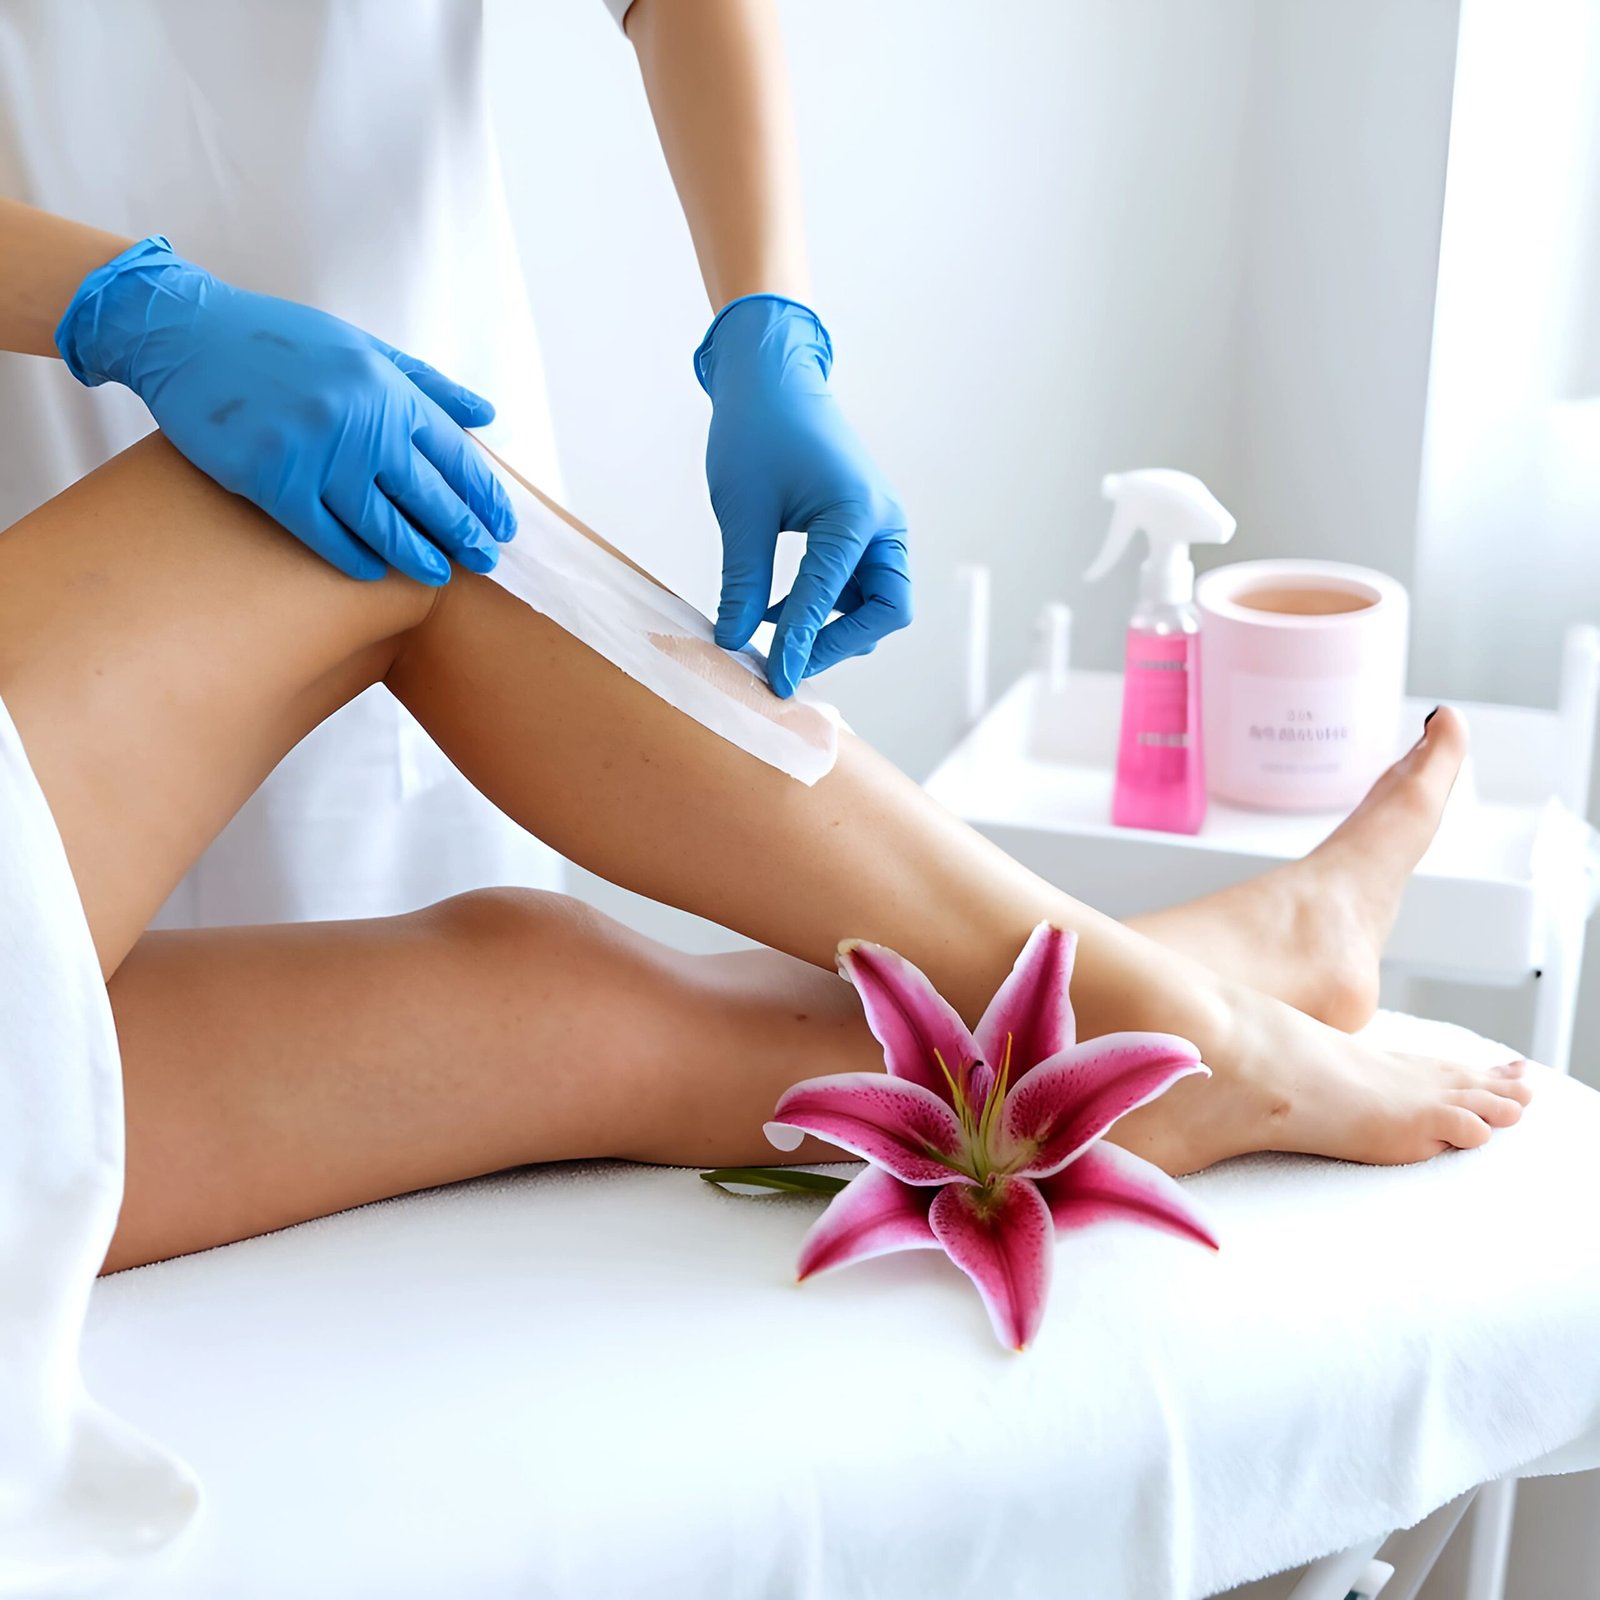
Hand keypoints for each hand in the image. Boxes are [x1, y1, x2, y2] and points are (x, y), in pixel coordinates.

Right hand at [54, 236, 515, 584]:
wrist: (185, 332)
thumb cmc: (278, 340)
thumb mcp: (362, 346)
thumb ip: (426, 385)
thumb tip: (487, 414)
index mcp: (388, 390)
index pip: (455, 456)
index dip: (484, 497)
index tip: (503, 527)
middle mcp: (361, 421)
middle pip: (429, 497)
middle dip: (463, 535)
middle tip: (484, 562)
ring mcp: (316, 452)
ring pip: (382, 523)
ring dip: (416, 556)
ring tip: (438, 575)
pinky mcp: (270, 477)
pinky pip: (324, 533)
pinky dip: (353, 557)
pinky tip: (374, 571)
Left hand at [695, 294, 910, 697]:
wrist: (771, 378)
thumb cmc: (756, 428)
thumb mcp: (740, 509)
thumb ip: (740, 580)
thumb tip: (732, 640)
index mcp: (858, 512)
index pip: (830, 597)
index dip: (800, 644)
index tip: (775, 681)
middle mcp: (883, 523)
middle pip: (885, 611)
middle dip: (839, 643)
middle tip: (786, 663)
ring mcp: (879, 526)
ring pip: (875, 603)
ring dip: (832, 627)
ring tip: (773, 635)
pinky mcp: (864, 529)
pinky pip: (857, 585)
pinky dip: (824, 606)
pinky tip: (774, 607)